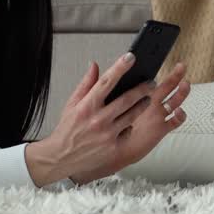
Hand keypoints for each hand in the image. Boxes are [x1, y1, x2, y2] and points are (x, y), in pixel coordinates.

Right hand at [24, 52, 190, 186]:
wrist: (61, 156)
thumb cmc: (67, 129)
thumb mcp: (72, 104)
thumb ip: (86, 84)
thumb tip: (95, 65)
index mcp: (86, 106)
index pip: (106, 82)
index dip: (119, 68)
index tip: (130, 57)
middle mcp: (97, 119)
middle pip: (126, 99)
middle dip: (142, 89)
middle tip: (151, 82)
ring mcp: (107, 134)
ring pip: (132, 115)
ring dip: (143, 105)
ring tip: (148, 99)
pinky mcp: (113, 147)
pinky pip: (128, 132)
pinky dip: (132, 125)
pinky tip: (133, 120)